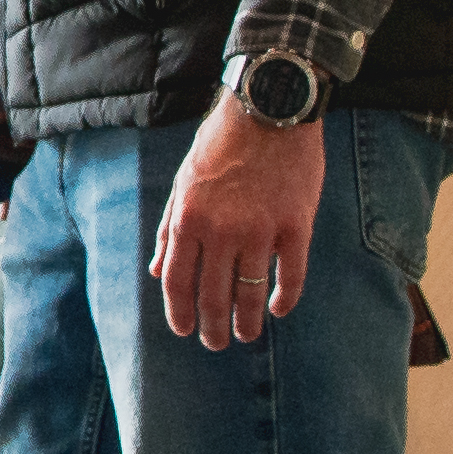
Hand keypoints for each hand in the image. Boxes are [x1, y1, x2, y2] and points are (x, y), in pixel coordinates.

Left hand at [153, 94, 325, 349]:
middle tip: (216, 343)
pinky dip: (285, 298)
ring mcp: (261, 230)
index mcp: (189, 219)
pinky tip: (280, 310)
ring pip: (251, 293)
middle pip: (213, 296)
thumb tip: (156, 271)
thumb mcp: (184, 183)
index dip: (179, 313)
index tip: (184, 331)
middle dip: (212, 327)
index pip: (177, 281)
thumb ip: (171, 229)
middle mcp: (221, 230)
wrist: (268, 109)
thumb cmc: (221, 144)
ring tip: (247, 335)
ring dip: (247, 322)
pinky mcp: (296, 225)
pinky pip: (291, 275)